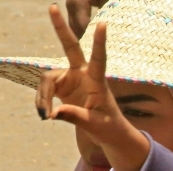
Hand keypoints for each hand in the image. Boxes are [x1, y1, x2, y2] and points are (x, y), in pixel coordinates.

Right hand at [37, 4, 148, 170]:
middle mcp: (82, 75)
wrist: (108, 132)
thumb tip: (53, 113)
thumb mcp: (95, 125)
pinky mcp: (61, 87)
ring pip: (48, 80)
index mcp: (97, 81)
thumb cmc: (109, 127)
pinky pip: (45, 90)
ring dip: (43, 97)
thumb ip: (75, 116)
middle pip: (70, 47)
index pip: (99, 59)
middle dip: (61, 28)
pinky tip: (45, 115)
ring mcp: (70, 79)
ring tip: (45, 116)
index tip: (103, 24)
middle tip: (52, 6)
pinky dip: (42, 103)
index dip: (99, 43)